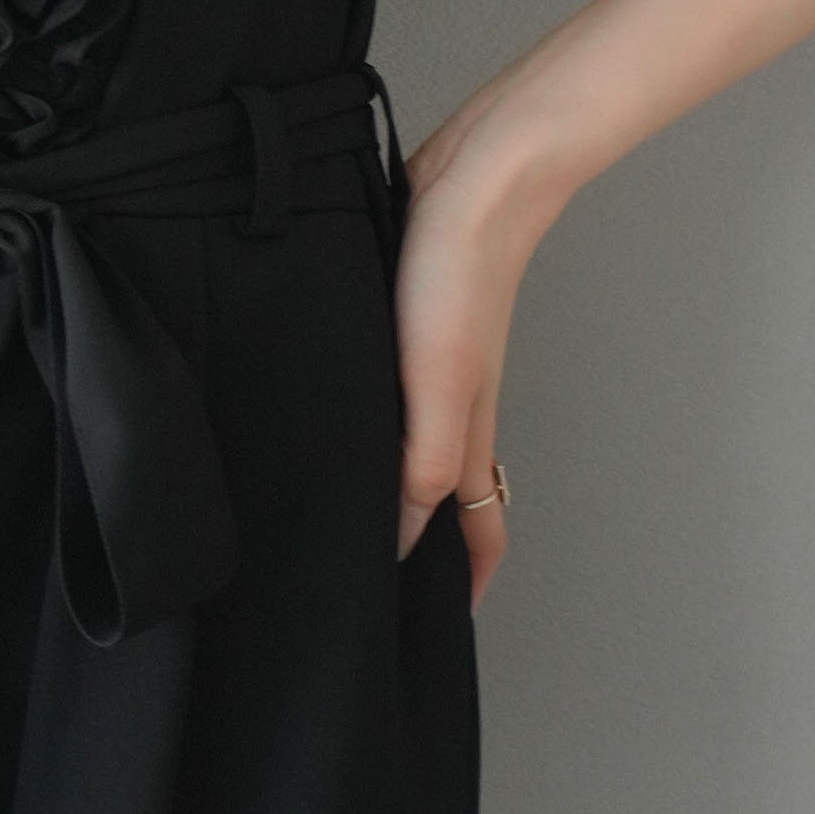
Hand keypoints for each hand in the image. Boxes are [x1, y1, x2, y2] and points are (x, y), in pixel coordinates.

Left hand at [390, 107, 564, 609]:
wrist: (476, 180)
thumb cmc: (460, 278)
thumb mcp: (436, 385)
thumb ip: (422, 464)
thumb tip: (400, 544)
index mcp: (465, 429)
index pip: (474, 530)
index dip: (462, 583)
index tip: (432, 634)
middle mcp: (454, 405)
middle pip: (447, 495)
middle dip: (426, 548)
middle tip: (376, 585)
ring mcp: (434, 363)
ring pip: (419, 444)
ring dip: (396, 485)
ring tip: (349, 513)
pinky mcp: (409, 320)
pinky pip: (396, 392)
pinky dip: (376, 422)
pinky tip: (339, 414)